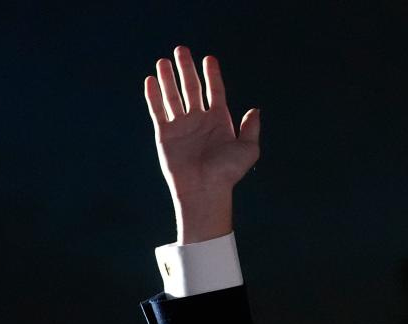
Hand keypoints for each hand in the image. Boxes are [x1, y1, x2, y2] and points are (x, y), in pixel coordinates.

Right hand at [143, 46, 259, 243]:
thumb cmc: (227, 172)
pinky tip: (151, 80)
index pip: (215, 92)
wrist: (204, 189)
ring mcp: (182, 127)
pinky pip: (158, 111)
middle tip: (181, 49)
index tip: (209, 59)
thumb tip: (255, 110)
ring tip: (164, 61)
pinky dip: (154, 96)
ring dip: (169, 79)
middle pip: (192, 89)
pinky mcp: (165, 134)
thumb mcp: (248, 149)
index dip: (212, 75)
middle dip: (187, 70)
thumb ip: (251, 128)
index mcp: (220, 122)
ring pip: (173, 97)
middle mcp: (200, 122)